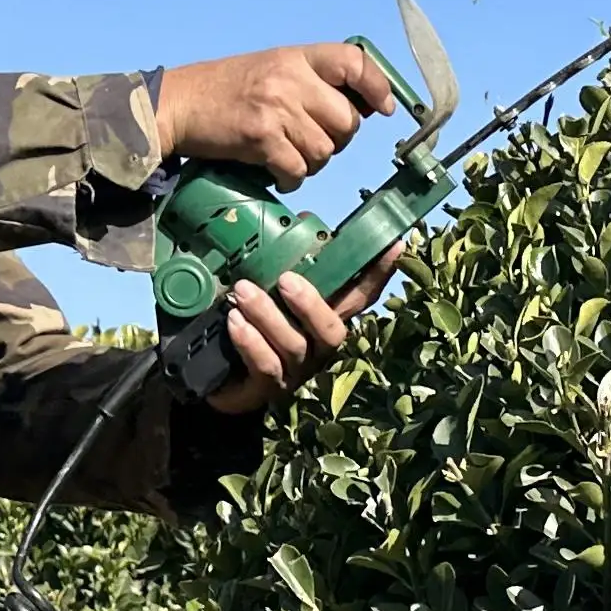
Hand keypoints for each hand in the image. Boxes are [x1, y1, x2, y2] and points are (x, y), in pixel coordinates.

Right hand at [158, 43, 397, 187]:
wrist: (178, 104)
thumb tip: (363, 107)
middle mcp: (290, 79)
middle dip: (338, 138)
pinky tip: (277, 171)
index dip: (378, 85)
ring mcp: (277, 109)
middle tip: (313, 139)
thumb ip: (313, 80)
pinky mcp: (261, 139)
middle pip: (347, 119)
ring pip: (326, 150)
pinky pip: (298, 171)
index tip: (383, 107)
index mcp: (297, 56)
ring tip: (290, 154)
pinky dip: (291, 178)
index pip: (355, 61)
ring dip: (313, 162)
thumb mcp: (274, 68)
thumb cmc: (227, 90)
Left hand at [207, 249, 403, 415]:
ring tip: (242, 291)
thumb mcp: (269, 290)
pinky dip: (251, 343)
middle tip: (285, 279)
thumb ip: (287, 264)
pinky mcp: (268, 389)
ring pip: (294, 345)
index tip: (395, 245)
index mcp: (325, 320)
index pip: (360, 297)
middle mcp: (318, 348)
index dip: (379, 274)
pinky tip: (235, 322)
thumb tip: (300, 221)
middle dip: (311, 304)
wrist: (214, 378)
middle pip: (333, 331)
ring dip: (268, 315)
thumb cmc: (250, 324)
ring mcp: (296, 372)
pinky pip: (266, 366)